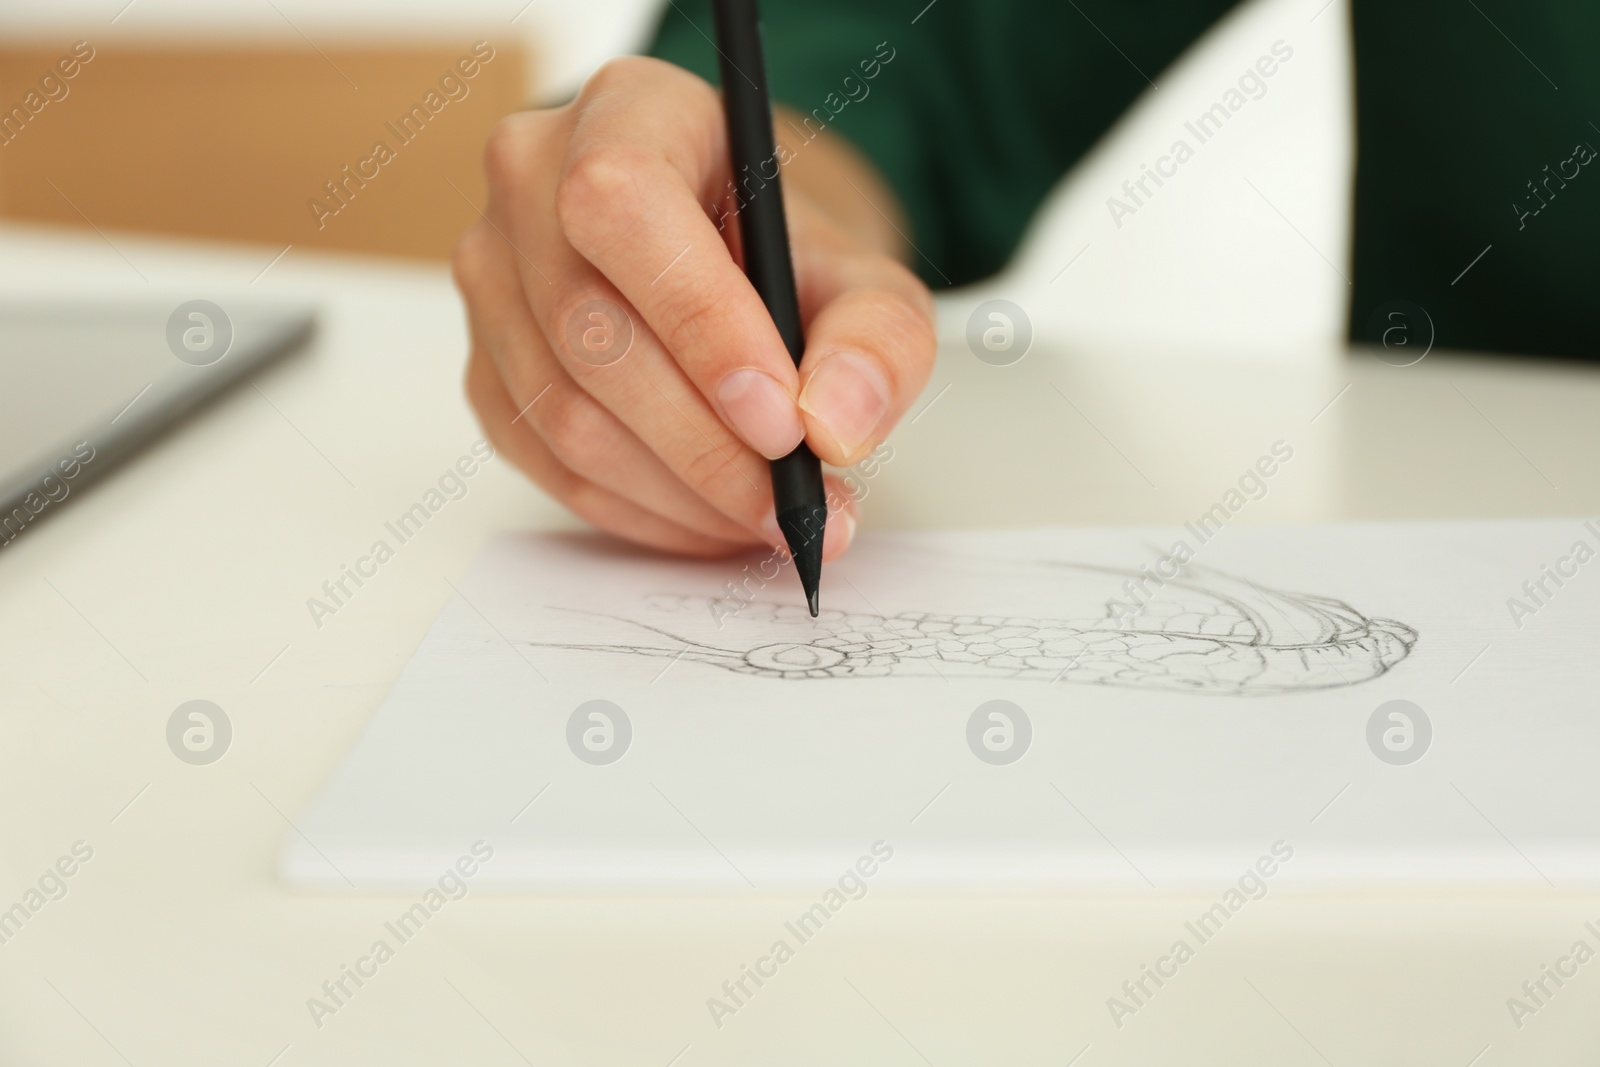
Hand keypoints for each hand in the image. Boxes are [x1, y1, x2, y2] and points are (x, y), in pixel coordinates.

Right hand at [452, 56, 935, 558]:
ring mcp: (492, 280)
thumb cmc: (785, 257)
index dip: (700, 321)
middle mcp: (529, 183)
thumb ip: (876, 338)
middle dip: (706, 443)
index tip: (783, 418)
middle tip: (797, 502)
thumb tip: (834, 422)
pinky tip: (712, 517)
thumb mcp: (865, 276)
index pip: (622, 204)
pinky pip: (548, 463)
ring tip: (770, 517)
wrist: (733, 271)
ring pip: (563, 413)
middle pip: (588, 331)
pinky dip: (642, 511)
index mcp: (625, 113)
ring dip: (680, 491)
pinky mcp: (485, 368)